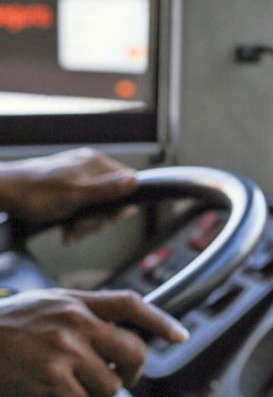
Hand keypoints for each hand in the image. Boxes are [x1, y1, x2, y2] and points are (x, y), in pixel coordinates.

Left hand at [0, 148, 136, 228]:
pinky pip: (83, 206)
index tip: (109, 219)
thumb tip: (135, 181)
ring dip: (86, 224)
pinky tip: (67, 230)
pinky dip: (76, 221)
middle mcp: (90, 168)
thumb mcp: (76, 195)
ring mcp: (79, 177)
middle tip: (82, 228)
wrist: (4, 193)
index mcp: (95, 164)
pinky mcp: (68, 188)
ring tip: (71, 232)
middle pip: (112, 197)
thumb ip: (107, 189)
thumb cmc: (36, 194)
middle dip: (98, 218)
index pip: (127, 181)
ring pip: (97, 205)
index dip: (121, 203)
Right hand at [0, 289, 188, 396]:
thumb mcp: (50, 303)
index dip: (161, 321)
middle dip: (132, 371)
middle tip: (119, 375)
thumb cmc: (8, 326)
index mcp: (79, 302)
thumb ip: (85, 312)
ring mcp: (65, 350)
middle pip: (135, 352)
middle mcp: (77, 323)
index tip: (180, 336)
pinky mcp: (50, 377)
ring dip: (96, 391)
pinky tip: (51, 392)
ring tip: (73, 382)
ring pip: (111, 384)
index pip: (132, 305)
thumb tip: (120, 330)